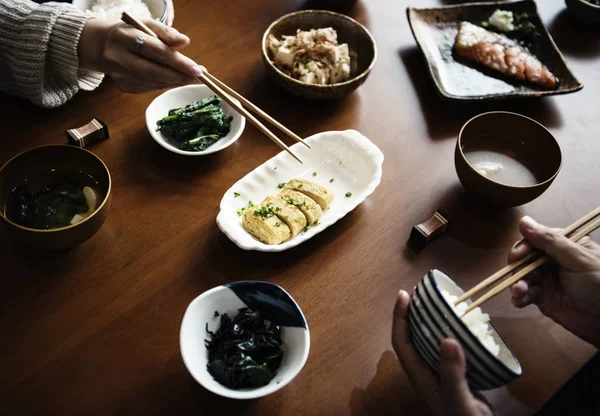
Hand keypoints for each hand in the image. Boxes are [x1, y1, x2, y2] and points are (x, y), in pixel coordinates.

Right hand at [78, 19, 201, 92]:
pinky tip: (174, 80)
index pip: (156, 51)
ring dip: (175, 81)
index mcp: (124, 36)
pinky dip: (164, 84)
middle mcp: (119, 57)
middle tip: (199, 77)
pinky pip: (149, 87)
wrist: (98, 44)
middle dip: (180, 76)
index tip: (197, 69)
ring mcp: (119, 74)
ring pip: (153, 82)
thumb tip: (185, 42)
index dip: (178, 62)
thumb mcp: (145, 24)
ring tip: (191, 78)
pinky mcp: (123, 85)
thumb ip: (165, 32)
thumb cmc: (128, 32)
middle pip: (154, 71)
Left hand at [392, 290, 494, 415]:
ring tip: (439, 302)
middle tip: (421, 291)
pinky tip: (462, 325)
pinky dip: (450, 332)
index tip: (403, 294)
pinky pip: (446, 348)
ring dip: (430, 321)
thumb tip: (448, 339)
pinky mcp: (454, 375)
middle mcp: (425, 370)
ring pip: (428, 341)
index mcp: (419, 375)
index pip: (401, 341)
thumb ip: (452, 373)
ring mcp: (439, 373)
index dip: (399, 316)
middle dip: (412, 313)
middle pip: (412, 336)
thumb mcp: (458, 398)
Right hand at [509, 216, 599, 346]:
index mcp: (563, 245)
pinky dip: (518, 297)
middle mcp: (552, 260)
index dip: (524, 246)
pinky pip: (525, 294)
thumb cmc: (599, 283)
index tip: (519, 255)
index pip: (536, 239)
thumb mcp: (577, 259)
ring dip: (516, 283)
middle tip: (516, 275)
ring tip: (519, 291)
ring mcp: (546, 279)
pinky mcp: (542, 298)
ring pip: (522, 276)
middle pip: (524, 258)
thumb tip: (523, 221)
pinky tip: (519, 300)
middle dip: (517, 266)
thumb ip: (550, 240)